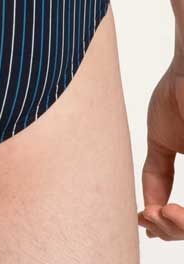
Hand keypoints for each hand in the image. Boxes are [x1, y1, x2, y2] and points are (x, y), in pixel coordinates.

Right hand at [139, 54, 183, 240]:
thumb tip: (146, 209)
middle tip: (152, 217)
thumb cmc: (177, 94)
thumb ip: (155, 174)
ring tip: (160, 214)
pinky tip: (168, 209)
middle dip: (174, 231)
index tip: (146, 218)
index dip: (171, 227)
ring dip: (181, 229)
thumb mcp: (161, 141)